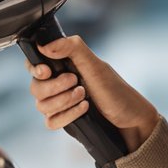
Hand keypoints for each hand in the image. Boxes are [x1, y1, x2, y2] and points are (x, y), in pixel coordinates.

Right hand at [27, 35, 158, 151]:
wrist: (132, 121)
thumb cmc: (117, 91)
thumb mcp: (97, 67)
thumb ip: (73, 49)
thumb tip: (44, 44)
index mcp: (65, 65)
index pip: (35, 62)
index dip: (35, 67)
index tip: (46, 71)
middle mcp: (60, 83)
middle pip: (35, 87)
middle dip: (54, 87)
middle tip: (76, 83)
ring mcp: (61, 103)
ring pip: (41, 105)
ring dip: (63, 101)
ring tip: (84, 97)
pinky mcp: (65, 120)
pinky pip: (50, 122)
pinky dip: (66, 116)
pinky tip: (83, 109)